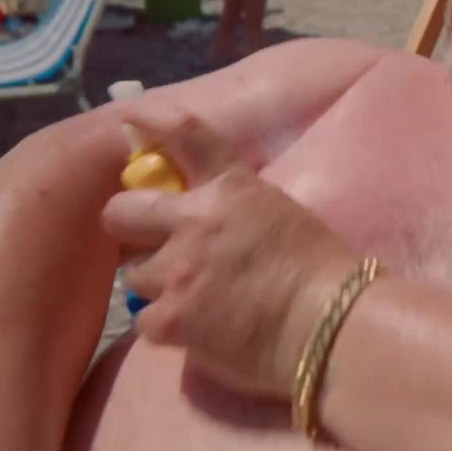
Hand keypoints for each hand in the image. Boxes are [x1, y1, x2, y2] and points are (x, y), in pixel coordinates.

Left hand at [101, 107, 357, 397]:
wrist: (329, 324)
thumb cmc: (321, 269)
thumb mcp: (279, 212)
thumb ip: (235, 206)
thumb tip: (212, 213)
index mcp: (228, 189)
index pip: (185, 138)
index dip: (151, 124)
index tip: (130, 119)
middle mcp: (193, 222)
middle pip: (122, 211)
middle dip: (129, 225)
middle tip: (150, 244)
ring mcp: (175, 272)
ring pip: (135, 275)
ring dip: (157, 284)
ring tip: (188, 299)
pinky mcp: (169, 319)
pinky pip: (146, 320)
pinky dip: (166, 326)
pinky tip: (194, 331)